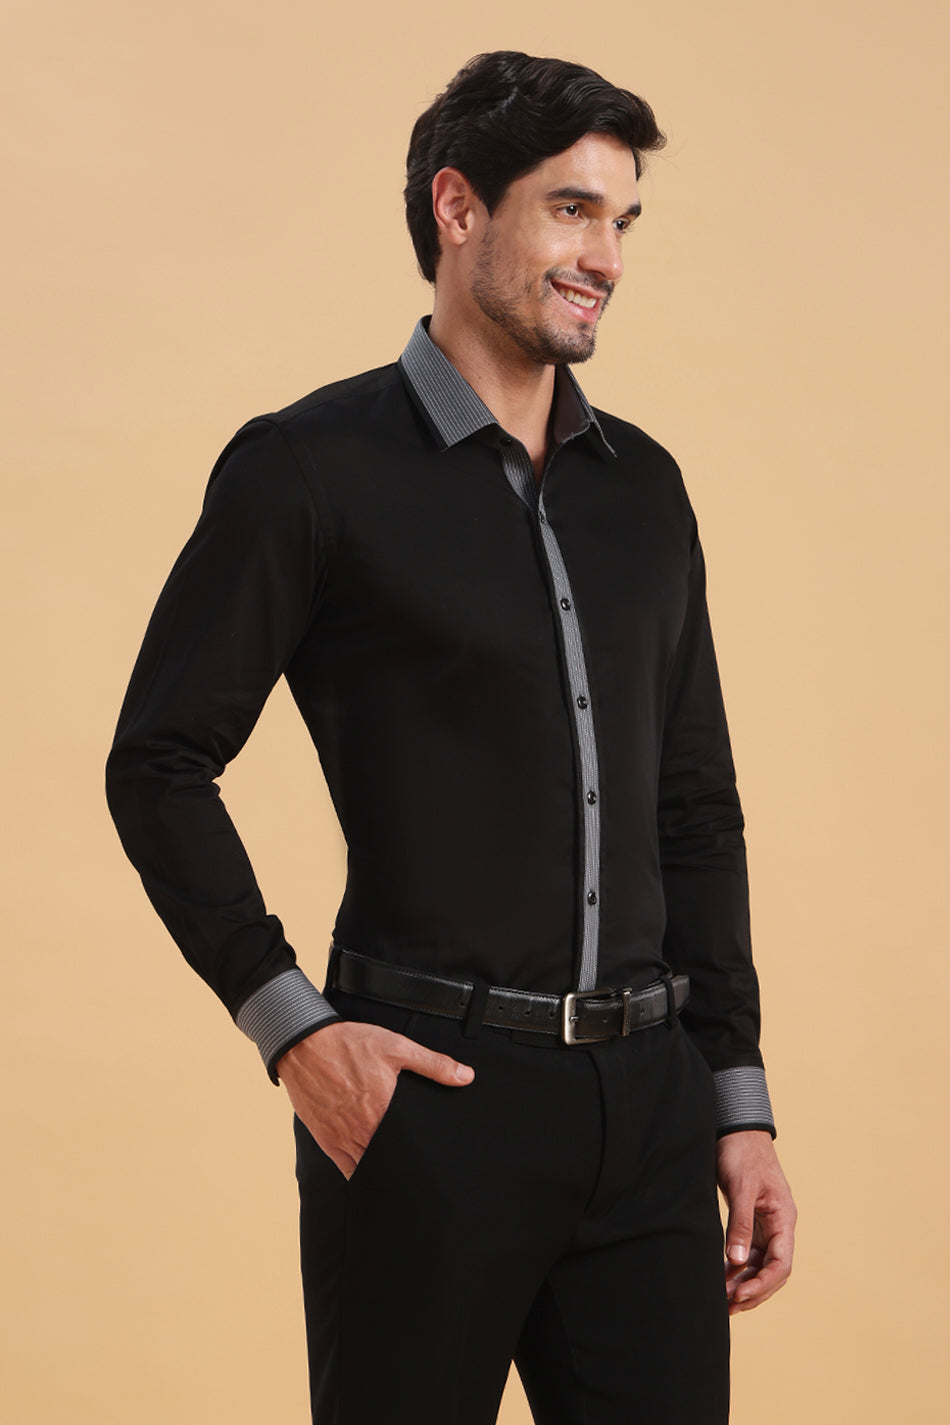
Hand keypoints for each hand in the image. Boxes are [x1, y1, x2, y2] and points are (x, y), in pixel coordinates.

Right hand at [276, 1020, 474, 1178]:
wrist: (304, 1045)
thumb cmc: (348, 1045)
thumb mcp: (397, 1047)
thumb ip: (433, 1064)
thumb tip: (465, 1076)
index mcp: (383, 1110)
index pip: (409, 1146)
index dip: (421, 1157)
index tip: (432, 1162)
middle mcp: (363, 1130)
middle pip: (389, 1161)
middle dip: (404, 1166)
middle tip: (419, 1170)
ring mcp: (343, 1139)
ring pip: (368, 1169)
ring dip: (383, 1171)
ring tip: (399, 1173)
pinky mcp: (327, 1140)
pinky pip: (346, 1168)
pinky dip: (359, 1172)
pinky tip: (372, 1171)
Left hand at [716, 1129, 795, 1313]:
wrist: (735, 1127)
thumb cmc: (741, 1151)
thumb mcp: (741, 1187)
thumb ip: (740, 1224)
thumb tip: (738, 1262)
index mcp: (784, 1217)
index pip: (782, 1264)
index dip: (763, 1284)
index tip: (739, 1295)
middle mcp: (778, 1225)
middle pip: (772, 1271)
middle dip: (752, 1290)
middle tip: (726, 1305)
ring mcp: (765, 1224)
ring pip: (759, 1264)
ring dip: (743, 1282)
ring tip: (721, 1299)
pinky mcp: (751, 1220)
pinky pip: (748, 1252)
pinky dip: (737, 1268)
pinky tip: (721, 1279)